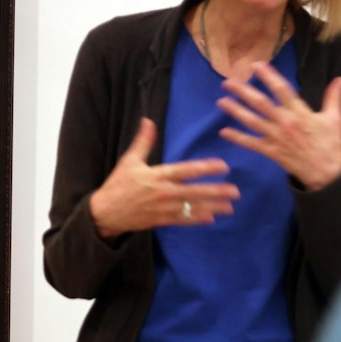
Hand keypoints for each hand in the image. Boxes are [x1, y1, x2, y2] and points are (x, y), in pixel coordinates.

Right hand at [87, 119, 238, 238]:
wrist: (105, 212)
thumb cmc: (118, 184)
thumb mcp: (129, 160)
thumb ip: (143, 142)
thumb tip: (148, 120)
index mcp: (157, 175)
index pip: (186, 170)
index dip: (205, 168)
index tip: (223, 166)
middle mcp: (163, 192)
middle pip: (194, 191)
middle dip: (216, 191)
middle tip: (235, 191)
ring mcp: (163, 208)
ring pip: (192, 208)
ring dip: (213, 207)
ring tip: (230, 207)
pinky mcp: (161, 220)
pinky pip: (183, 220)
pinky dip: (197, 219)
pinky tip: (212, 218)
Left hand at [217, 63, 340, 190]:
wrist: (326, 173)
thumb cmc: (331, 144)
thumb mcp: (335, 119)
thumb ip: (335, 97)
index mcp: (300, 113)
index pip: (282, 89)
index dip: (268, 76)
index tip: (255, 65)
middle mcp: (285, 123)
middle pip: (261, 104)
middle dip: (243, 92)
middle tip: (228, 82)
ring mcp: (276, 138)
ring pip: (252, 122)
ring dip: (235, 111)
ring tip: (221, 101)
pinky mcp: (271, 152)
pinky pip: (251, 144)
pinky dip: (237, 138)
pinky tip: (224, 131)